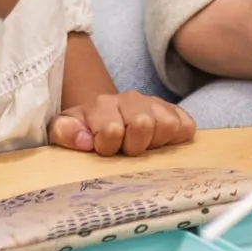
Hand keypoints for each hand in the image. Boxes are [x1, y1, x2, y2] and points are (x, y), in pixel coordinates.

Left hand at [50, 92, 195, 155]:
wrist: (102, 119)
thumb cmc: (84, 131)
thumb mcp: (64, 131)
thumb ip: (65, 132)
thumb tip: (86, 139)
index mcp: (102, 105)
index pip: (112, 129)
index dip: (108, 146)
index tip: (104, 151)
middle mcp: (130, 100)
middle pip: (143, 125)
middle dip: (134, 146)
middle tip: (126, 151)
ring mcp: (153, 104)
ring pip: (167, 124)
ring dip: (156, 142)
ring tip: (144, 147)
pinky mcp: (173, 111)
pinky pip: (186, 125)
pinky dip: (178, 137)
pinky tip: (162, 142)